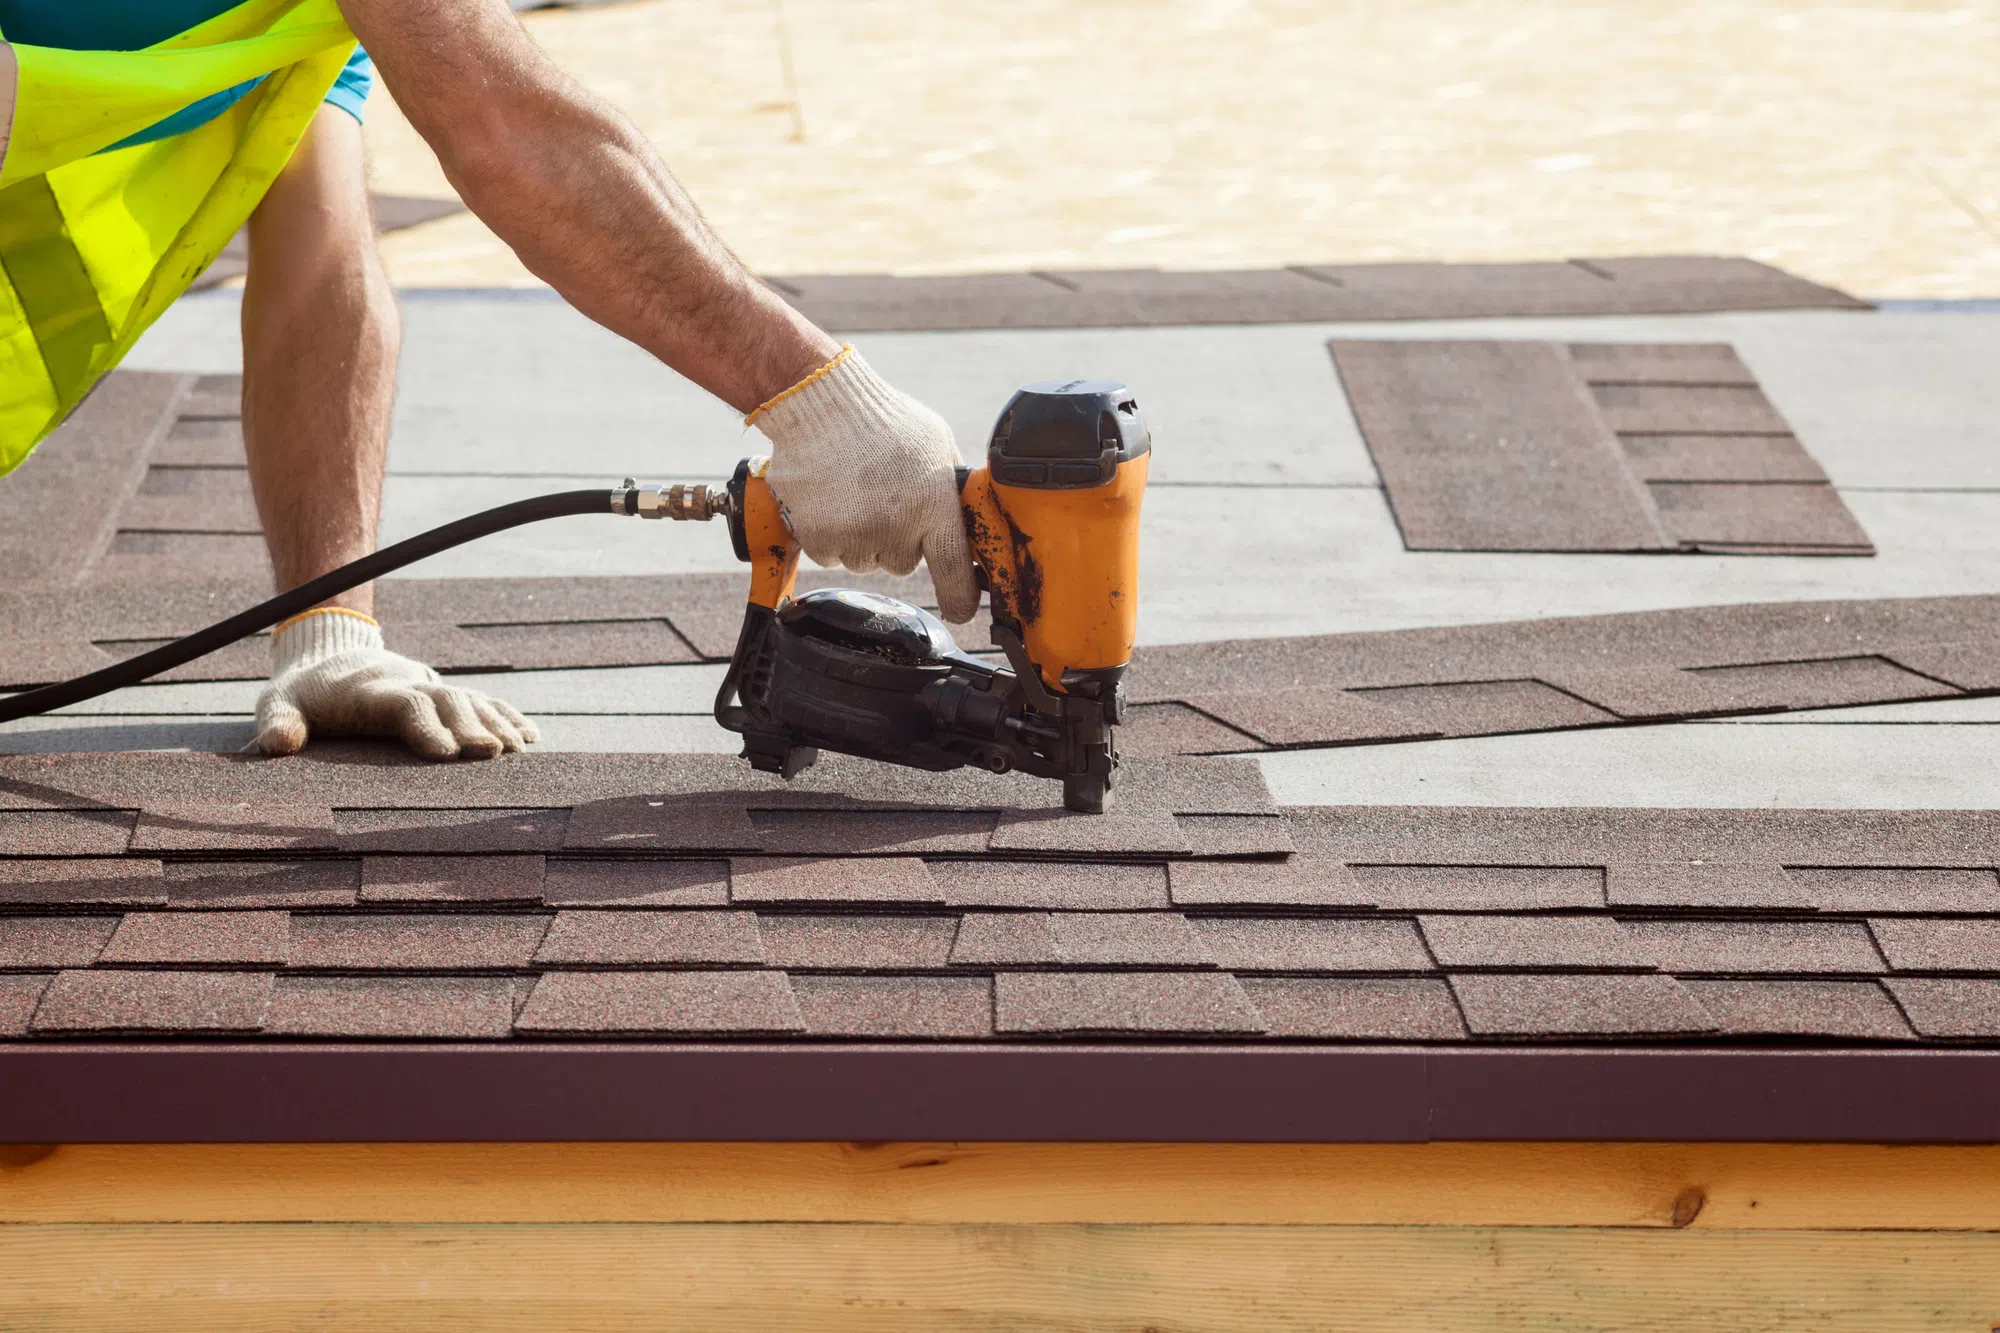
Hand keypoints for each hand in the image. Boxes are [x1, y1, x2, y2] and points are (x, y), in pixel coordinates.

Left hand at [256, 609, 537, 759]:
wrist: (329, 653)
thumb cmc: (301, 694)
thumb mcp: (276, 703)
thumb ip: (278, 723)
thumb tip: (278, 746)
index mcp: (369, 691)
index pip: (404, 703)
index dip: (426, 726)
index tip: (446, 754)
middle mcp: (407, 683)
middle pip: (447, 699)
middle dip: (472, 725)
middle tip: (492, 754)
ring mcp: (429, 685)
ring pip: (470, 699)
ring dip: (496, 723)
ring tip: (518, 750)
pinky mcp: (443, 693)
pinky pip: (483, 700)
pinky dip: (507, 715)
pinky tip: (530, 736)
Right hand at [749, 347, 980, 622]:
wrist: (820, 403)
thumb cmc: (884, 419)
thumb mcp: (937, 444)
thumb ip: (952, 486)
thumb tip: (968, 517)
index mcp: (933, 506)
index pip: (954, 570)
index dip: (960, 598)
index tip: (961, 611)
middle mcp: (895, 528)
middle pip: (903, 564)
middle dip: (897, 540)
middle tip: (885, 499)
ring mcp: (854, 536)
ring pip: (865, 561)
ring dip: (861, 538)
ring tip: (854, 492)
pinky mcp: (817, 538)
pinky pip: (831, 556)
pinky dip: (829, 535)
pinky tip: (830, 498)